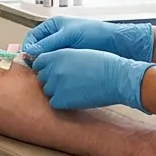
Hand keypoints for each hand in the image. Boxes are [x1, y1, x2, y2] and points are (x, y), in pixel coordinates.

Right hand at [22, 17, 154, 61]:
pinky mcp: (69, 60)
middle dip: (34, 58)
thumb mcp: (69, 35)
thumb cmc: (94, 33)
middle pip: (37, 49)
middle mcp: (55, 37)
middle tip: (33, 69)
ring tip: (43, 73)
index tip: (27, 59)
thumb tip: (30, 52)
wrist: (115, 44)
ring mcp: (62, 49)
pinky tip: (53, 75)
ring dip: (43, 66)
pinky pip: (56, 65)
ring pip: (46, 59)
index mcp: (53, 26)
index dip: (28, 47)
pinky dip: (53, 70)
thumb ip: (49, 43)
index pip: (33, 37)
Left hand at [32, 48, 154, 111]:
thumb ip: (62, 58)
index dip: (45, 68)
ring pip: (47, 90)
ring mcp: (56, 85)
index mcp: (57, 55)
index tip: (52, 72)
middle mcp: (53, 69)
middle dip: (51, 80)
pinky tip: (75, 97)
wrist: (116, 78)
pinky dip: (62, 102)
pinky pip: (54, 102)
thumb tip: (53, 66)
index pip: (39, 62)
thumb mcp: (79, 53)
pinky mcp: (61, 99)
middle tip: (68, 82)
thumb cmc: (104, 64)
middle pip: (42, 77)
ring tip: (74, 89)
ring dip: (57, 91)